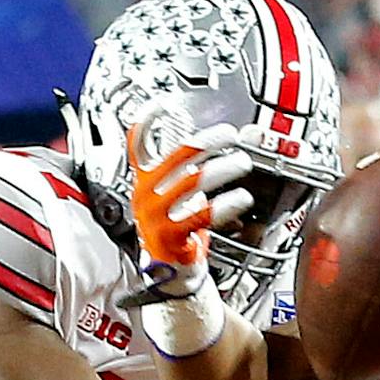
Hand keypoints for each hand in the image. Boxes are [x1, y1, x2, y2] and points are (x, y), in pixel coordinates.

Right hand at [126, 105, 253, 298]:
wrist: (169, 276)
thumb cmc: (178, 232)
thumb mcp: (187, 195)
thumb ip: (204, 165)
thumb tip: (241, 136)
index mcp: (144, 181)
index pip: (137, 144)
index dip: (148, 120)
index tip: (163, 103)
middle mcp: (145, 195)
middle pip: (177, 156)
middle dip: (208, 141)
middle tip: (230, 135)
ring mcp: (155, 216)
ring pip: (193, 182)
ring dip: (222, 169)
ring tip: (242, 164)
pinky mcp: (170, 235)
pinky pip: (202, 214)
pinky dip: (226, 203)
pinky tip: (241, 197)